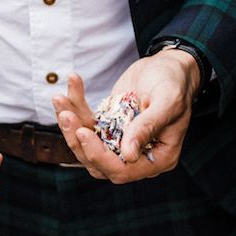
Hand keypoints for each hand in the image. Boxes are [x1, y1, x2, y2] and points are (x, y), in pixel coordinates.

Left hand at [52, 49, 199, 182]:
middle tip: (66, 115)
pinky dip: (75, 105)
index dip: (99, 155)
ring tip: (60, 99)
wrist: (169, 65)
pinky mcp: (107, 126)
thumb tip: (129, 155)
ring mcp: (119, 141)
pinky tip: (72, 84)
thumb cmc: (174, 82)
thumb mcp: (167, 102)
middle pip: (97, 161)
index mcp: (158, 158)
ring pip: (86, 143)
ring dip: (70, 122)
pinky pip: (85, 122)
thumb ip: (148, 127)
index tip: (83, 132)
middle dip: (77, 140)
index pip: (122, 170)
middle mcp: (137, 156)